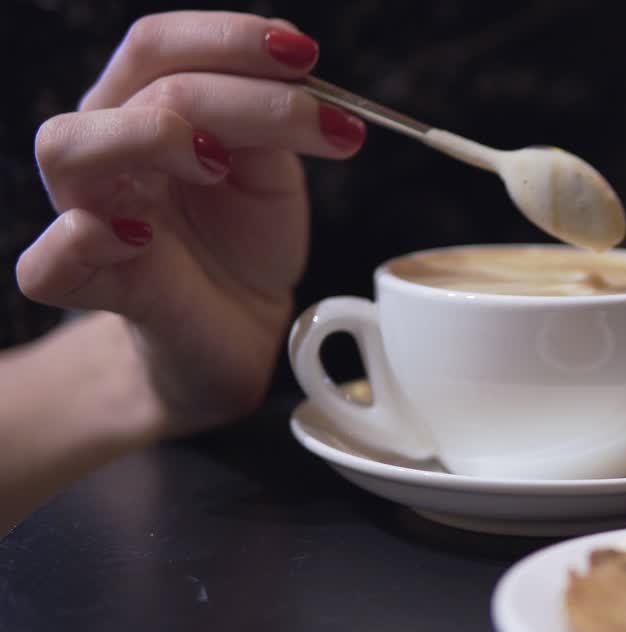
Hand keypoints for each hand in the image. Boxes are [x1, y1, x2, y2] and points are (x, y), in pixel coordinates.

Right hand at [16, 11, 366, 434]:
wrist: (239, 329)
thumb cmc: (245, 242)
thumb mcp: (272, 174)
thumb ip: (269, 125)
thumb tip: (292, 69)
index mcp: (146, 109)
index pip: (162, 44)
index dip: (231, 38)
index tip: (305, 56)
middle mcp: (108, 149)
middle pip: (134, 81)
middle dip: (230, 88)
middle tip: (307, 120)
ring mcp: (89, 215)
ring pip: (67, 147)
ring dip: (151, 136)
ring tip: (219, 164)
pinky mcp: (92, 285)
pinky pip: (47, 261)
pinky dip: (86, 241)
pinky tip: (142, 237)